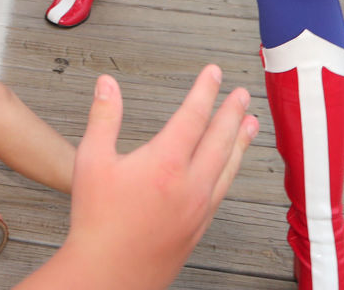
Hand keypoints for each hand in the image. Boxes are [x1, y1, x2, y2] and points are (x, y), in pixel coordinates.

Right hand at [57, 66, 257, 289]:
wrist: (107, 275)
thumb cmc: (96, 220)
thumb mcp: (91, 160)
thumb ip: (104, 117)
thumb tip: (108, 83)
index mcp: (165, 163)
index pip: (193, 116)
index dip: (205, 90)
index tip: (214, 73)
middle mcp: (189, 184)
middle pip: (219, 139)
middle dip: (232, 112)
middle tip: (242, 93)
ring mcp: (198, 208)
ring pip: (228, 166)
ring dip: (241, 141)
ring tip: (251, 123)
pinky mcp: (199, 227)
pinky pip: (223, 190)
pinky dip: (231, 169)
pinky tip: (230, 166)